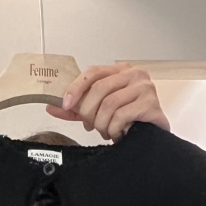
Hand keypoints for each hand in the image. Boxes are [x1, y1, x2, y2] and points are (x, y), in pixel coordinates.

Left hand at [46, 64, 170, 141]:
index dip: (76, 88)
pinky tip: (118, 134)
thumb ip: (77, 108)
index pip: (93, 73)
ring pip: (109, 105)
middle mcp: (134, 74)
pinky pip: (122, 116)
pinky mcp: (151, 104)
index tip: (65, 104)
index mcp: (120, 71)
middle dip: (89, 113)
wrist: (153, 134)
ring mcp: (144, 88)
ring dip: (102, 124)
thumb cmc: (128, 120)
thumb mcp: (99, 111)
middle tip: (90, 126)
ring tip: (106, 132)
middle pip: (100, 89)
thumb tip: (51, 107)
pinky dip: (114, 129)